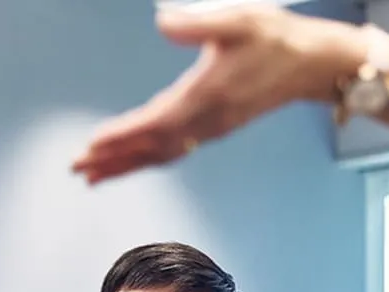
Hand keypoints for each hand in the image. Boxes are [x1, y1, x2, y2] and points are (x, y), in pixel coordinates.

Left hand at [72, 5, 343, 183]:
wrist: (311, 65)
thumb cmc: (276, 39)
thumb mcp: (239, 20)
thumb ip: (198, 24)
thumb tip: (164, 23)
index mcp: (206, 96)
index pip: (154, 122)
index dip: (122, 135)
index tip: (93, 145)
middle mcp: (205, 120)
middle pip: (150, 148)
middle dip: (112, 159)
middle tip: (78, 168)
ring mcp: (210, 129)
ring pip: (159, 155)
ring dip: (125, 165)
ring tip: (93, 173)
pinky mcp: (213, 129)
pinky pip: (173, 151)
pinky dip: (146, 159)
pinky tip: (131, 162)